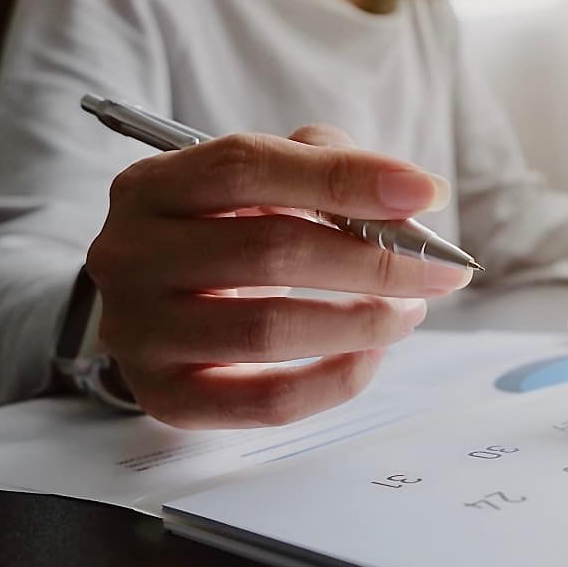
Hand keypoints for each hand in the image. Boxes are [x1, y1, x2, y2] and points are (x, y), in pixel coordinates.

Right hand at [85, 124, 469, 428]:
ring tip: (407, 311)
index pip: (248, 167)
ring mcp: (138, 332)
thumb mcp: (260, 182)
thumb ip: (324, 164)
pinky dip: (333, 381)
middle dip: (375, 260)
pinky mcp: (165, 397)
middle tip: (438, 268)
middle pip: (269, 250)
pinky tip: (369, 355)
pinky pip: (263, 402)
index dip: (344, 177)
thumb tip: (408, 194)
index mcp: (151, 185)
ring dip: (361, 321)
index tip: (424, 192)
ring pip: (269, 330)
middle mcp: (129, 255)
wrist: (162, 305)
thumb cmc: (225, 234)